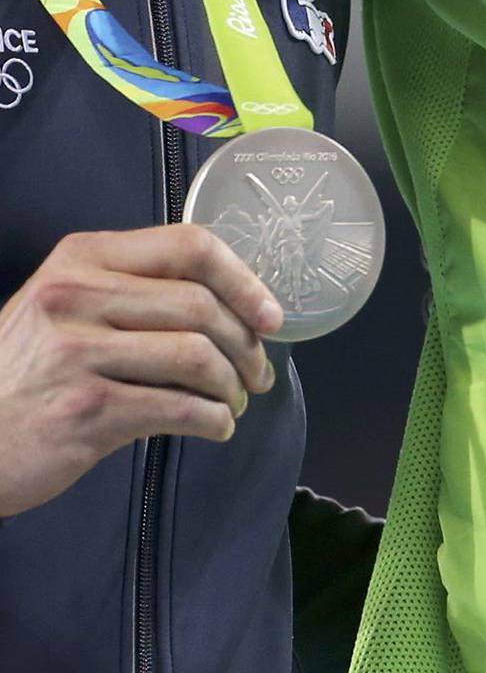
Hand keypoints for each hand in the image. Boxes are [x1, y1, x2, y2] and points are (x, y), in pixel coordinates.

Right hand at [0, 225, 282, 517]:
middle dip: (246, 343)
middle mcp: (76, 296)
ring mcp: (77, 354)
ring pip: (196, 356)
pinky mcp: (84, 411)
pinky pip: (177, 409)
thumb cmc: (27, 370)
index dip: (244, 279)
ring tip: (236, 401)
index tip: (271, 314)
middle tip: (259, 371)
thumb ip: (131, 289)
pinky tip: (215, 426)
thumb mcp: (64, 306)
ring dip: (233, 385)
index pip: (189, 245)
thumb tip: (230, 303)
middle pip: (200, 305)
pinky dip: (212, 420)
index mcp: (82, 257)